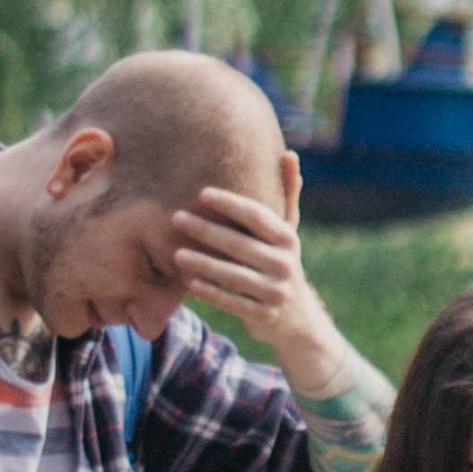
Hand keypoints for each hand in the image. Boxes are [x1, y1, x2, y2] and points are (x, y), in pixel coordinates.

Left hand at [169, 176, 341, 391]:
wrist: (296, 317)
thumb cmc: (280, 262)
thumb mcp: (288, 231)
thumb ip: (287, 194)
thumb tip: (289, 153)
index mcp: (288, 239)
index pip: (258, 216)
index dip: (231, 204)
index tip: (202, 193)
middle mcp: (285, 264)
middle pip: (241, 244)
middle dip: (207, 231)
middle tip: (176, 218)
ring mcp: (275, 292)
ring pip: (233, 275)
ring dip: (203, 264)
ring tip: (176, 254)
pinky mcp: (263, 315)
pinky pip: (232, 302)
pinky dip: (211, 293)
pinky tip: (188, 283)